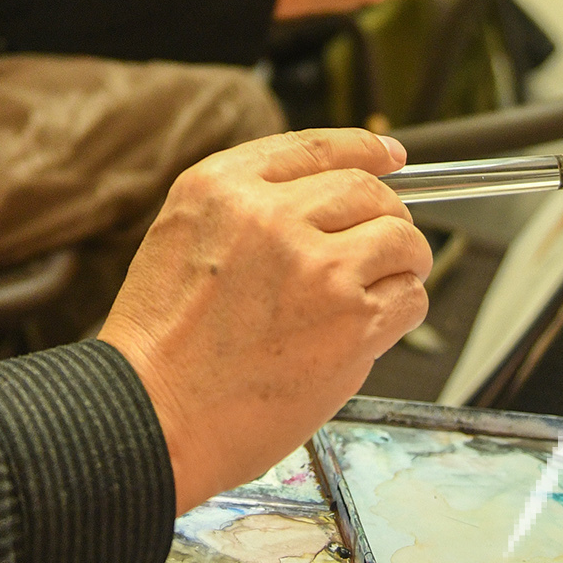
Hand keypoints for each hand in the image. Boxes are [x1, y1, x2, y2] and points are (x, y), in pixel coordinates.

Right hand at [103, 129, 432, 509]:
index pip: (316, 148)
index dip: (364, 150)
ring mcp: (318, 268)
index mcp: (223, 187)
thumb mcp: (182, 236)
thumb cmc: (160, 343)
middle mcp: (272, 216)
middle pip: (368, 191)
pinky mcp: (351, 322)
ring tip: (379, 290)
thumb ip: (247, 207)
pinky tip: (372, 327)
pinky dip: (402, 309)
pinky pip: (410, 297)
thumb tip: (324, 202)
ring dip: (402, 264)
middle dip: (388, 216)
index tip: (389, 155)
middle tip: (385, 244)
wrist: (153, 413)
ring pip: (402, 240)